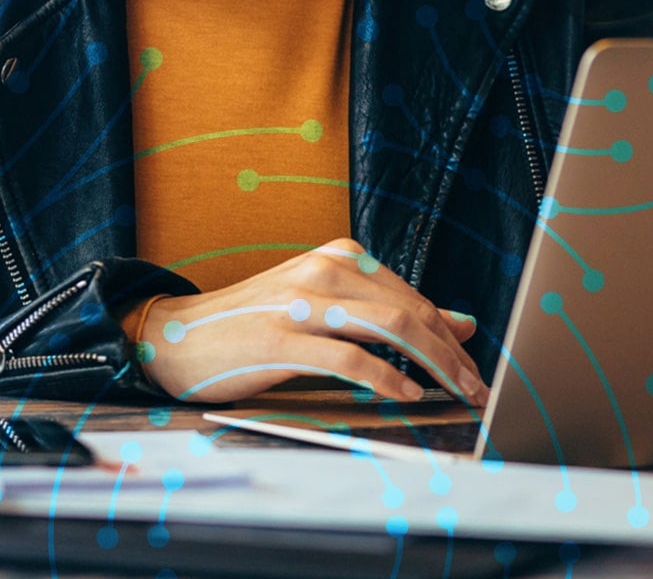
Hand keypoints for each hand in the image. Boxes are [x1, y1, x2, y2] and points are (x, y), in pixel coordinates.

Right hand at [137, 238, 487, 405]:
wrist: (176, 334)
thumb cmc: (258, 324)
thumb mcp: (326, 306)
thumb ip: (387, 311)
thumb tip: (460, 323)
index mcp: (343, 257)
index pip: (414, 297)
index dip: (450, 335)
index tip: (473, 366)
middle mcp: (328, 270)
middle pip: (410, 311)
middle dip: (451, 353)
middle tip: (476, 386)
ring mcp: (304, 301)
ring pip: (391, 328)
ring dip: (433, 364)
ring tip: (454, 392)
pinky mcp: (282, 339)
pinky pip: (349, 358)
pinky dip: (385, 379)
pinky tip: (404, 395)